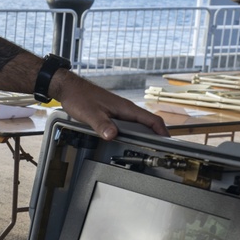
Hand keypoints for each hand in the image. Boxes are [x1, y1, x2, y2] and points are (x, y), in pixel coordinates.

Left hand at [53, 72, 168, 140]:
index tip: (169, 143)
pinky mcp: (113, 113)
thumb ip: (102, 125)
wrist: (70, 88)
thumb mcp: (90, 114)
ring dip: (146, 135)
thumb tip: (112, 135)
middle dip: (157, 136)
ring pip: (138, 124)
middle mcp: (125, 109)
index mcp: (125, 108)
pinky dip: (133, 133)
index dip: (162, 132)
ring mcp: (120, 111)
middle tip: (160, 151)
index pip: (152, 119)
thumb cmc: (79, 97)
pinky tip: (129, 141)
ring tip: (148, 149)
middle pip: (148, 123)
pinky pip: (128, 124)